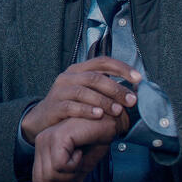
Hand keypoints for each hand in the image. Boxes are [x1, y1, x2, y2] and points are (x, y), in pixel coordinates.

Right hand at [22, 57, 140, 143]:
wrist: (42, 119)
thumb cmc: (70, 105)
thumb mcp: (85, 91)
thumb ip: (104, 88)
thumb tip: (133, 92)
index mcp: (78, 70)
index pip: (102, 62)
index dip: (122, 68)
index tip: (138, 79)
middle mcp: (68, 77)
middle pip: (95, 78)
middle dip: (116, 89)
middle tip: (131, 100)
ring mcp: (60, 91)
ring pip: (84, 91)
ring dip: (104, 101)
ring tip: (118, 111)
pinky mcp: (54, 106)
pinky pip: (72, 106)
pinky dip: (87, 110)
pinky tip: (98, 115)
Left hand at [32, 117, 119, 181]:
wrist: (109, 123)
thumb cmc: (96, 139)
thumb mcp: (82, 168)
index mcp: (42, 149)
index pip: (39, 181)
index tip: (74, 172)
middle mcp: (40, 142)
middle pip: (42, 181)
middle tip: (78, 166)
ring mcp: (46, 138)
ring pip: (50, 175)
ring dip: (71, 173)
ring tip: (80, 157)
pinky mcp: (57, 137)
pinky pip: (60, 165)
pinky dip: (74, 165)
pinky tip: (80, 152)